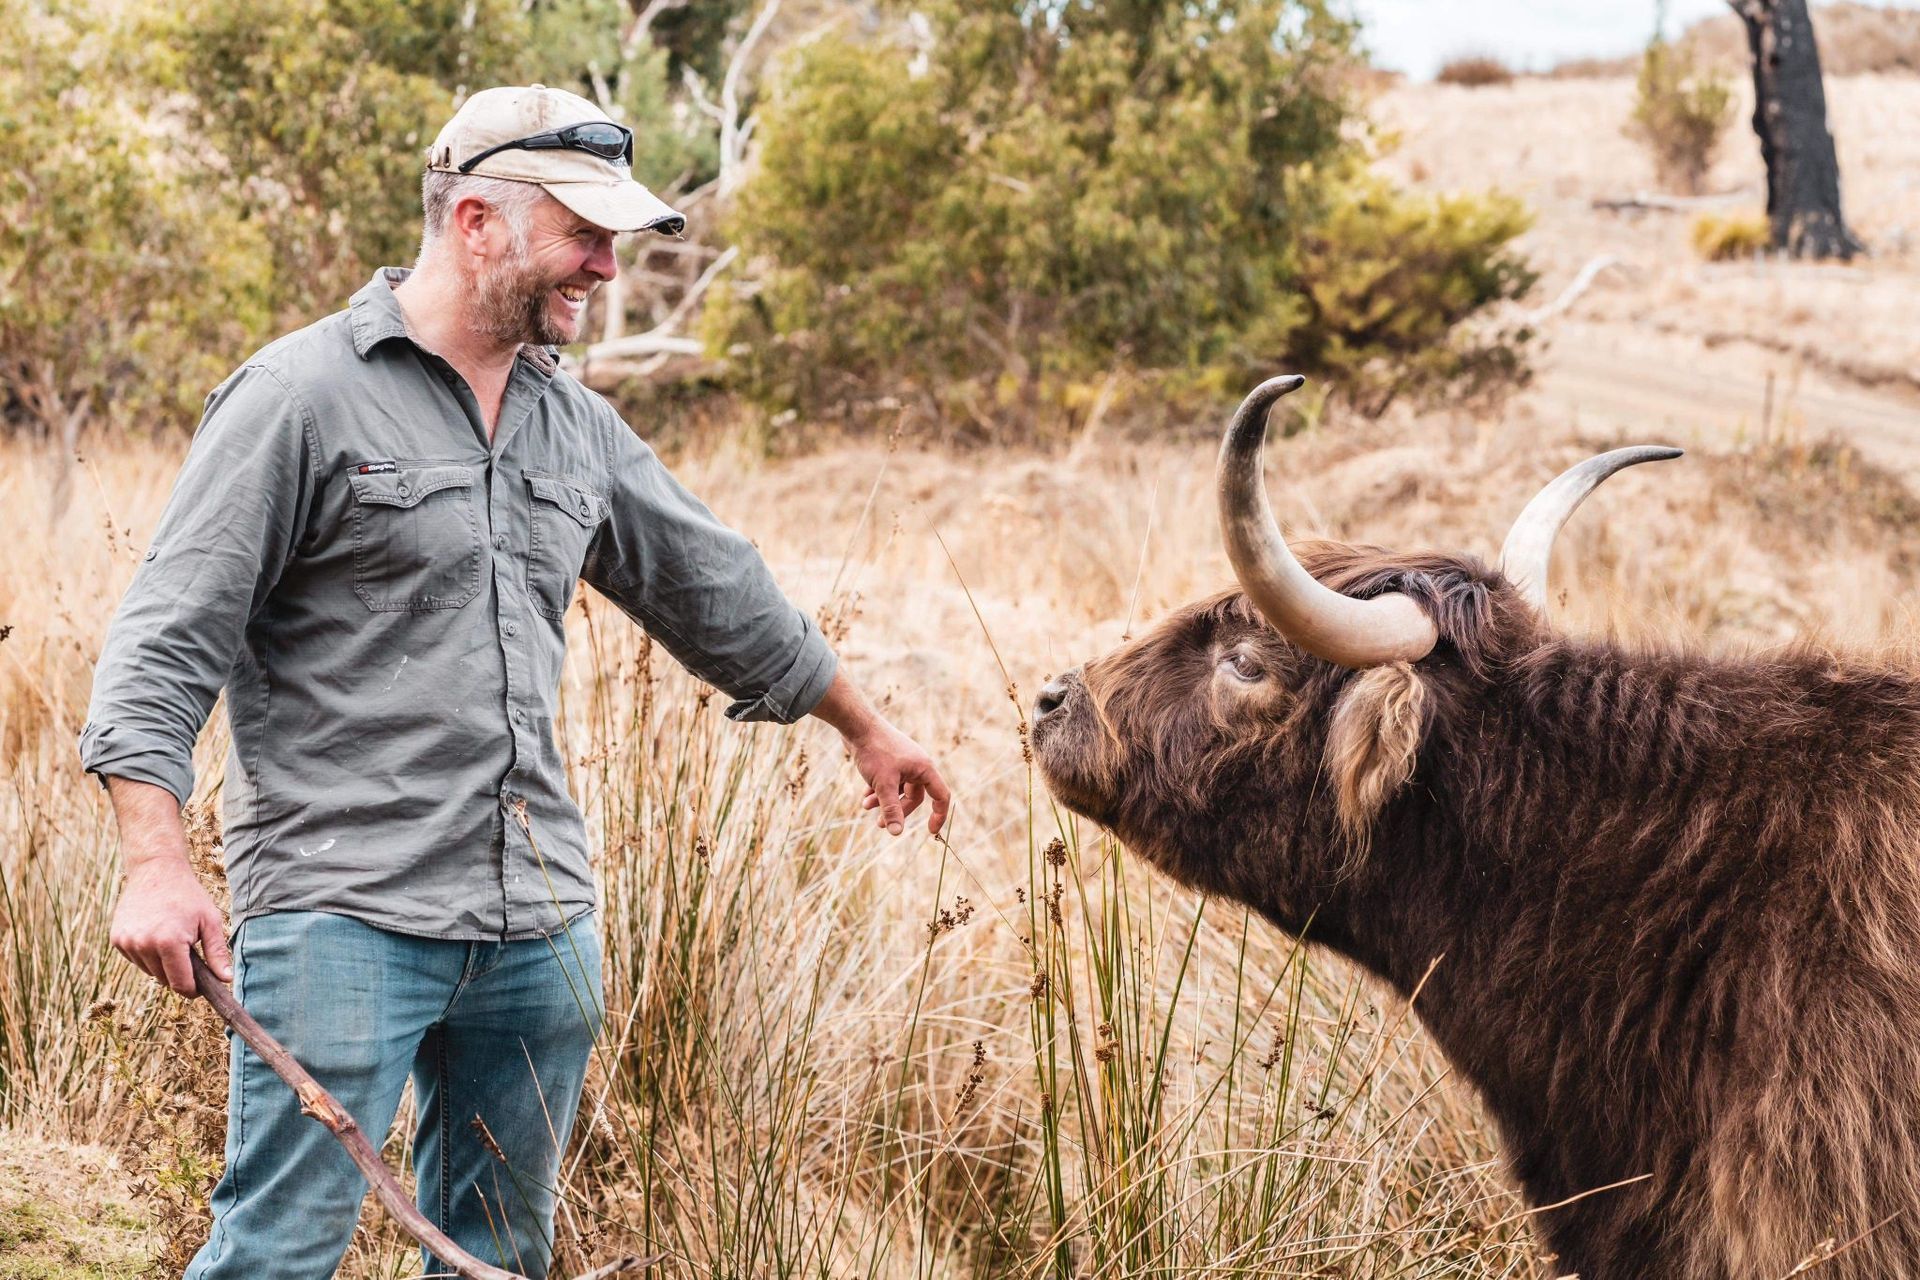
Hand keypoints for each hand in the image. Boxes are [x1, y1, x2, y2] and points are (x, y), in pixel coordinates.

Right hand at [110, 856, 231, 996]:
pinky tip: (156, 933)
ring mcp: (127, 942)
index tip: (200, 987)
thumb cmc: (188, 896)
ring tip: (172, 938)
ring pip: (149, 971)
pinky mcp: (116, 939)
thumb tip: (226, 980)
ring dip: (162, 964)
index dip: (192, 990)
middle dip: (179, 973)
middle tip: (189, 953)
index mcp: (169, 942)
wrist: (156, 871)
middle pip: (164, 980)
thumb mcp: (211, 921)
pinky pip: (136, 960)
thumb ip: (217, 953)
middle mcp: (144, 945)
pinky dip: (147, 954)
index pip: (180, 984)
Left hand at [849, 721, 951, 836]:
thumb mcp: (883, 785)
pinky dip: (878, 790)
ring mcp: (903, 761)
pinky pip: (889, 781)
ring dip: (884, 801)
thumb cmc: (874, 751)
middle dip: (897, 810)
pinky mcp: (889, 759)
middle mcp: (917, 765)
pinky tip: (864, 796)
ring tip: (865, 806)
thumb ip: (891, 809)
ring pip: (898, 789)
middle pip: (914, 796)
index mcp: (924, 768)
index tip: (930, 832)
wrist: (857, 725)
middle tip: (880, 824)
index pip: (940, 796)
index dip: (939, 815)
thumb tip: (896, 833)